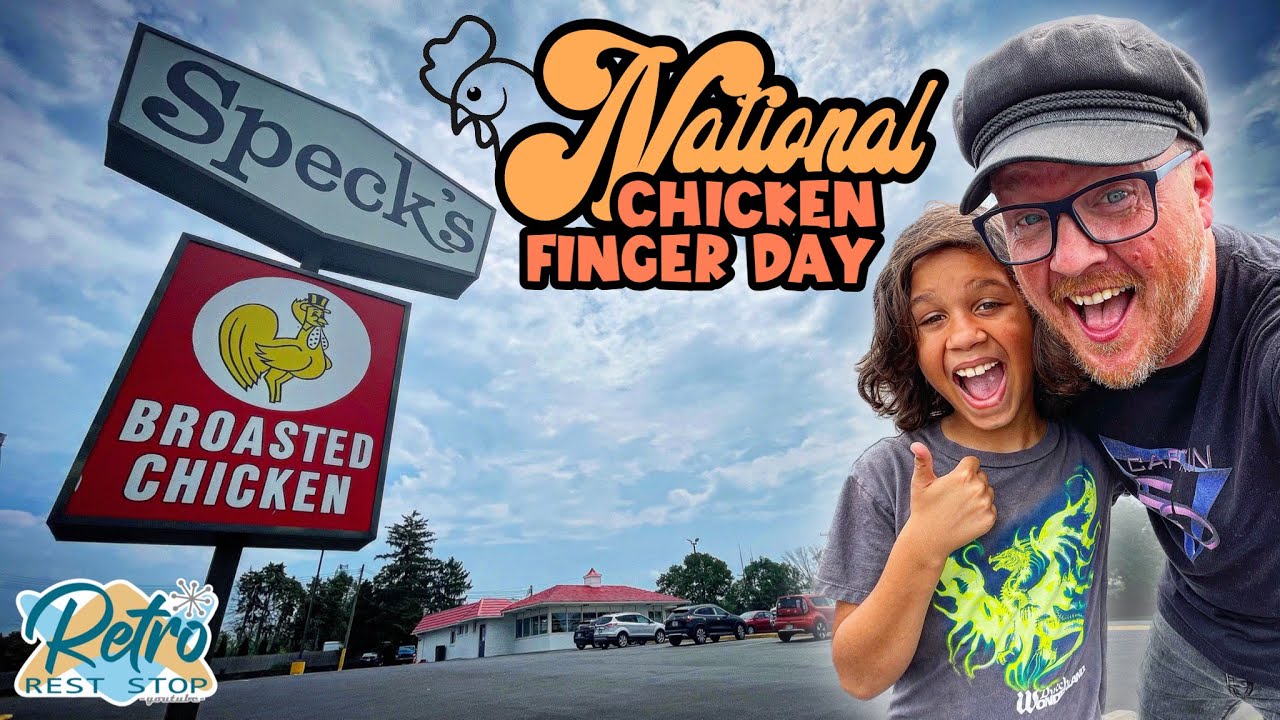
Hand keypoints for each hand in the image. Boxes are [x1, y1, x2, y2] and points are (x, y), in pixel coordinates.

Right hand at [905, 442, 996, 561]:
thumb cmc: (923, 508)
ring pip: (988, 492)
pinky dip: (982, 511)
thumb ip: (922, 461)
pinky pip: (991, 508)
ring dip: (978, 496)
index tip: (952, 482)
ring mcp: (985, 504)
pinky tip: (966, 517)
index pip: (973, 462)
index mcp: (963, 475)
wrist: (929, 539)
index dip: (962, 470)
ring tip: (960, 507)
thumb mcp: (920, 483)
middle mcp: (978, 488)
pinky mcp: (990, 519)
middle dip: (971, 483)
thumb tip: (916, 443)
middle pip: (981, 476)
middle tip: (954, 496)